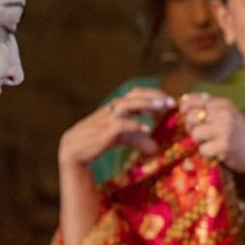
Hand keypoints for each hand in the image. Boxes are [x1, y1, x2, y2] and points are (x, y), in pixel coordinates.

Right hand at [58, 87, 174, 169]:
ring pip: (126, 104)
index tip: (170, 100)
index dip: (152, 93)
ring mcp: (106, 119)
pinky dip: (134, 124)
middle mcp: (112, 109)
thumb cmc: (97, 141)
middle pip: (133, 95)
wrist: (74, 151)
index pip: (136, 93)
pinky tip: (147, 128)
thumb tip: (156, 147)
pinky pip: (120, 124)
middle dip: (152, 96)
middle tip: (171, 101)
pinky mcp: (103, 131)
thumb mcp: (121, 138)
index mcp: (116, 107)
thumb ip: (137, 139)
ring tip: (161, 107)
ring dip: (144, 104)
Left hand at [178, 93, 244, 174]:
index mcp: (223, 103)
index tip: (190, 121)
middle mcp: (224, 113)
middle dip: (190, 128)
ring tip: (210, 144)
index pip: (190, 101)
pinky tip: (218, 152)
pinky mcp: (225, 145)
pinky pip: (202, 149)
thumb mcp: (229, 115)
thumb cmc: (242, 136)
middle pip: (189, 117)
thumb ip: (209, 109)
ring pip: (194, 133)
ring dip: (198, 142)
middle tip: (201, 136)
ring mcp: (225, 129)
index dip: (184, 112)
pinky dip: (207, 153)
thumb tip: (180, 104)